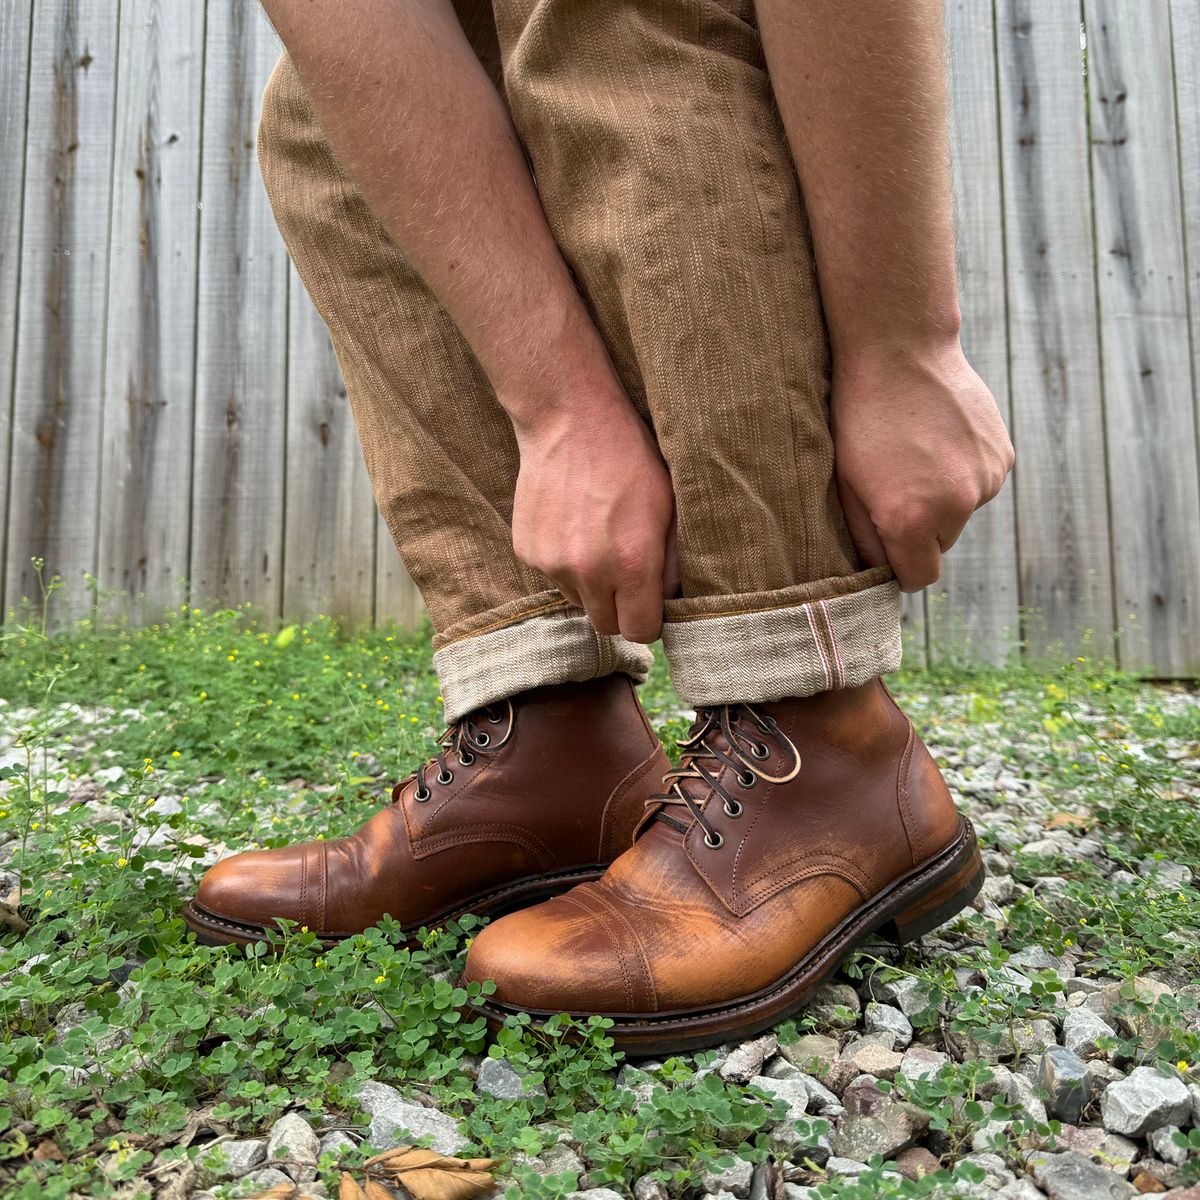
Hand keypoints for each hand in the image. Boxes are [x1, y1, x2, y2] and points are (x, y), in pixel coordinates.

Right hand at [511, 403, 679, 642]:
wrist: (570, 420)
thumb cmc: (630, 459)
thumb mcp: (668, 508)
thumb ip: (672, 563)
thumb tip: (673, 600)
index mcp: (633, 564)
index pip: (639, 632)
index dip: (647, 621)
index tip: (649, 603)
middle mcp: (589, 572)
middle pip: (606, 624)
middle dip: (619, 608)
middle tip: (625, 573)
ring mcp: (552, 563)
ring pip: (577, 601)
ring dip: (590, 585)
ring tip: (596, 541)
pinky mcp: (527, 551)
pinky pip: (552, 576)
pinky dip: (563, 563)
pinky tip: (571, 526)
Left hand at [831, 338, 1013, 590]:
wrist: (899, 353)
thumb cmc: (860, 421)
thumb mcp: (845, 485)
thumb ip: (866, 538)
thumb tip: (881, 571)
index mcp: (911, 521)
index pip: (919, 578)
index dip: (901, 567)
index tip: (888, 545)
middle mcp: (956, 506)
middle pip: (940, 545)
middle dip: (920, 529)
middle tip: (895, 486)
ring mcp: (986, 479)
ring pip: (961, 512)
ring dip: (942, 499)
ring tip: (915, 456)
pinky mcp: (1001, 456)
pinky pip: (980, 483)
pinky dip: (962, 473)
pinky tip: (939, 440)